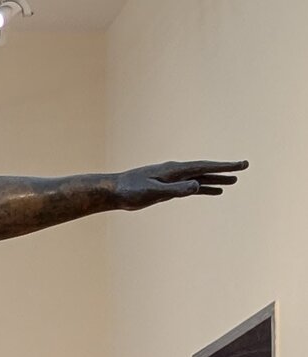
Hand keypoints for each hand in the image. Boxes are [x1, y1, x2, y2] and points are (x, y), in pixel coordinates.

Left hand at [115, 159, 246, 208]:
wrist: (113, 192)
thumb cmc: (130, 191)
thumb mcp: (153, 191)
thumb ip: (175, 189)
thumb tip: (197, 185)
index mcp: (174, 170)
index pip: (204, 167)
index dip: (224, 166)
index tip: (240, 164)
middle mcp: (175, 172)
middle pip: (205, 169)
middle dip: (225, 169)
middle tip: (244, 167)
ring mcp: (172, 179)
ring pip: (199, 178)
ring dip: (216, 179)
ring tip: (234, 180)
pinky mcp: (167, 187)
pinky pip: (190, 187)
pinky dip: (203, 188)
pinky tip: (213, 191)